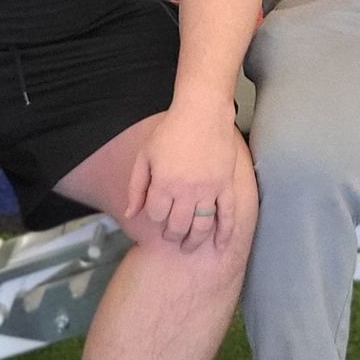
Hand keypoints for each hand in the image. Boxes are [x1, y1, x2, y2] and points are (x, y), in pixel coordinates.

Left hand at [125, 99, 243, 252]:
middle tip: (170, 236)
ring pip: (201, 226)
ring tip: (188, 247)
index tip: (157, 211)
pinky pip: (228, 215)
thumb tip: (130, 214)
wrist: (203, 112)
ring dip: (194, 241)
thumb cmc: (171, 131)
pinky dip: (226, 233)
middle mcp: (186, 191)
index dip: (154, 216)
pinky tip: (221, 246)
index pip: (156, 215)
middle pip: (177, 225)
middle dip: (171, 235)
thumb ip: (136, 187)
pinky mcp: (226, 186)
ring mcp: (209, 190)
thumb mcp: (145, 156)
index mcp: (164, 183)